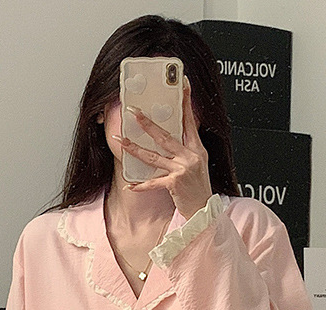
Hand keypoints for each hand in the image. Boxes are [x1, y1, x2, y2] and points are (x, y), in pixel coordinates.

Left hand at [117, 78, 211, 219]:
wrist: (204, 210)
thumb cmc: (199, 187)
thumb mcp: (197, 164)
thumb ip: (185, 149)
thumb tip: (168, 136)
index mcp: (196, 148)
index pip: (189, 121)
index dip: (186, 102)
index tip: (183, 84)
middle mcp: (190, 156)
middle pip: (164, 136)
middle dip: (147, 123)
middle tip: (133, 111)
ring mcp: (182, 170)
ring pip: (153, 157)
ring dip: (134, 149)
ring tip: (120, 141)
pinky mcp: (175, 184)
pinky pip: (153, 183)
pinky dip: (140, 186)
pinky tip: (129, 185)